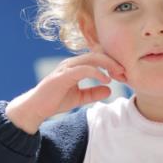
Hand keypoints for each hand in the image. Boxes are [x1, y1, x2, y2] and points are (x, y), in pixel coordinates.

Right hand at [5, 51, 126, 133]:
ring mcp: (66, 68)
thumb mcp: (79, 98)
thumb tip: (109, 90)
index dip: (111, 63)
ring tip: (119, 74)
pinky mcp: (63, 76)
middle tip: (126, 71)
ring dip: (108, 65)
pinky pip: (83, 69)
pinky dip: (96, 72)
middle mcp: (71, 64)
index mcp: (76, 67)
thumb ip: (93, 93)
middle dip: (113, 61)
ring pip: (91, 59)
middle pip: (97, 55)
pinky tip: (106, 79)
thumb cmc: (55, 101)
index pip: (97, 58)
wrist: (36, 108)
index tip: (124, 73)